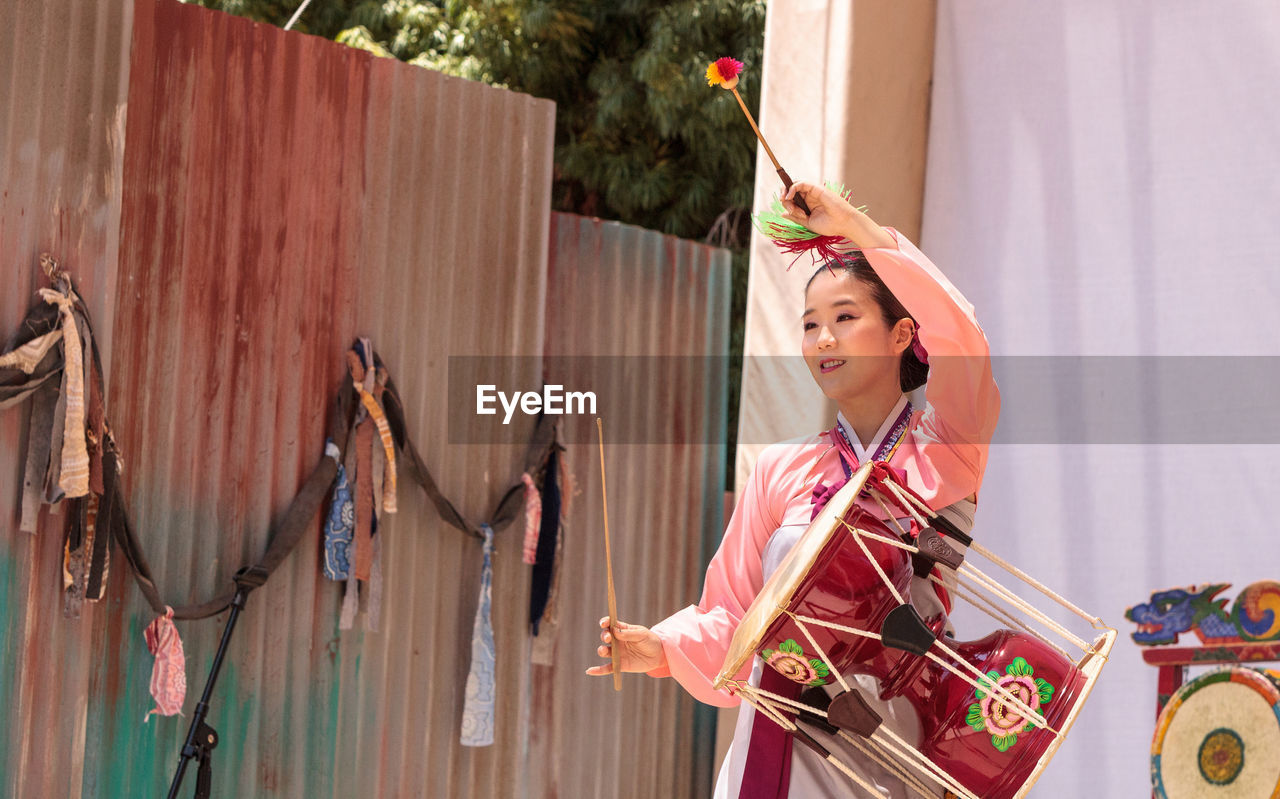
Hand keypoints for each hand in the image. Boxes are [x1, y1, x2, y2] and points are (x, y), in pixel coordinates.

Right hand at [585, 616, 666, 675]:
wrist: (658, 655)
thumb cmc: (650, 641)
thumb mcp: (642, 634)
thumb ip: (629, 634)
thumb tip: (615, 632)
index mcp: (622, 630)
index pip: (610, 624)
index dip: (605, 622)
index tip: (604, 623)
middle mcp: (617, 641)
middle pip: (605, 636)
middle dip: (604, 636)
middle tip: (608, 637)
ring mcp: (617, 653)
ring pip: (604, 651)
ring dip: (601, 650)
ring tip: (603, 650)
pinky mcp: (619, 665)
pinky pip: (607, 668)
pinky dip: (598, 670)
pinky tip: (590, 671)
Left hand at [780, 182, 894, 248]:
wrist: (843, 224)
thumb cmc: (829, 225)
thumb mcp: (808, 223)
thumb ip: (796, 217)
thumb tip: (782, 213)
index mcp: (808, 205)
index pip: (792, 200)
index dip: (787, 204)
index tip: (789, 212)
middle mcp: (810, 197)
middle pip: (791, 192)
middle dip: (784, 198)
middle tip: (786, 206)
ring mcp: (813, 192)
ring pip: (794, 186)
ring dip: (787, 193)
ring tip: (787, 201)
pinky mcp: (816, 188)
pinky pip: (801, 183)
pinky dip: (792, 188)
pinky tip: (789, 196)